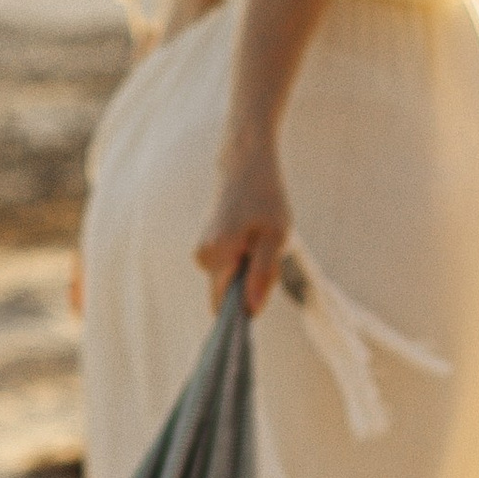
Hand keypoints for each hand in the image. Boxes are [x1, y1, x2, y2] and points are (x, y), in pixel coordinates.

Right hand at [194, 139, 293, 316]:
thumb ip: (262, 274)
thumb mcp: (275, 237)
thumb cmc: (265, 200)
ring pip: (231, 281)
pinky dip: (245, 260)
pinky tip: (252, 237)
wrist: (247, 168)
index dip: (246, 305)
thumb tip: (252, 309)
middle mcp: (203, 258)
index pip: (223, 306)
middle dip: (253, 283)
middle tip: (267, 253)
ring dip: (251, 270)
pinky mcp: (207, 248)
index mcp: (216, 256)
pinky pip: (229, 268)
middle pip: (230, 293)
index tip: (264, 286)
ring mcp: (203, 253)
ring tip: (260, 241)